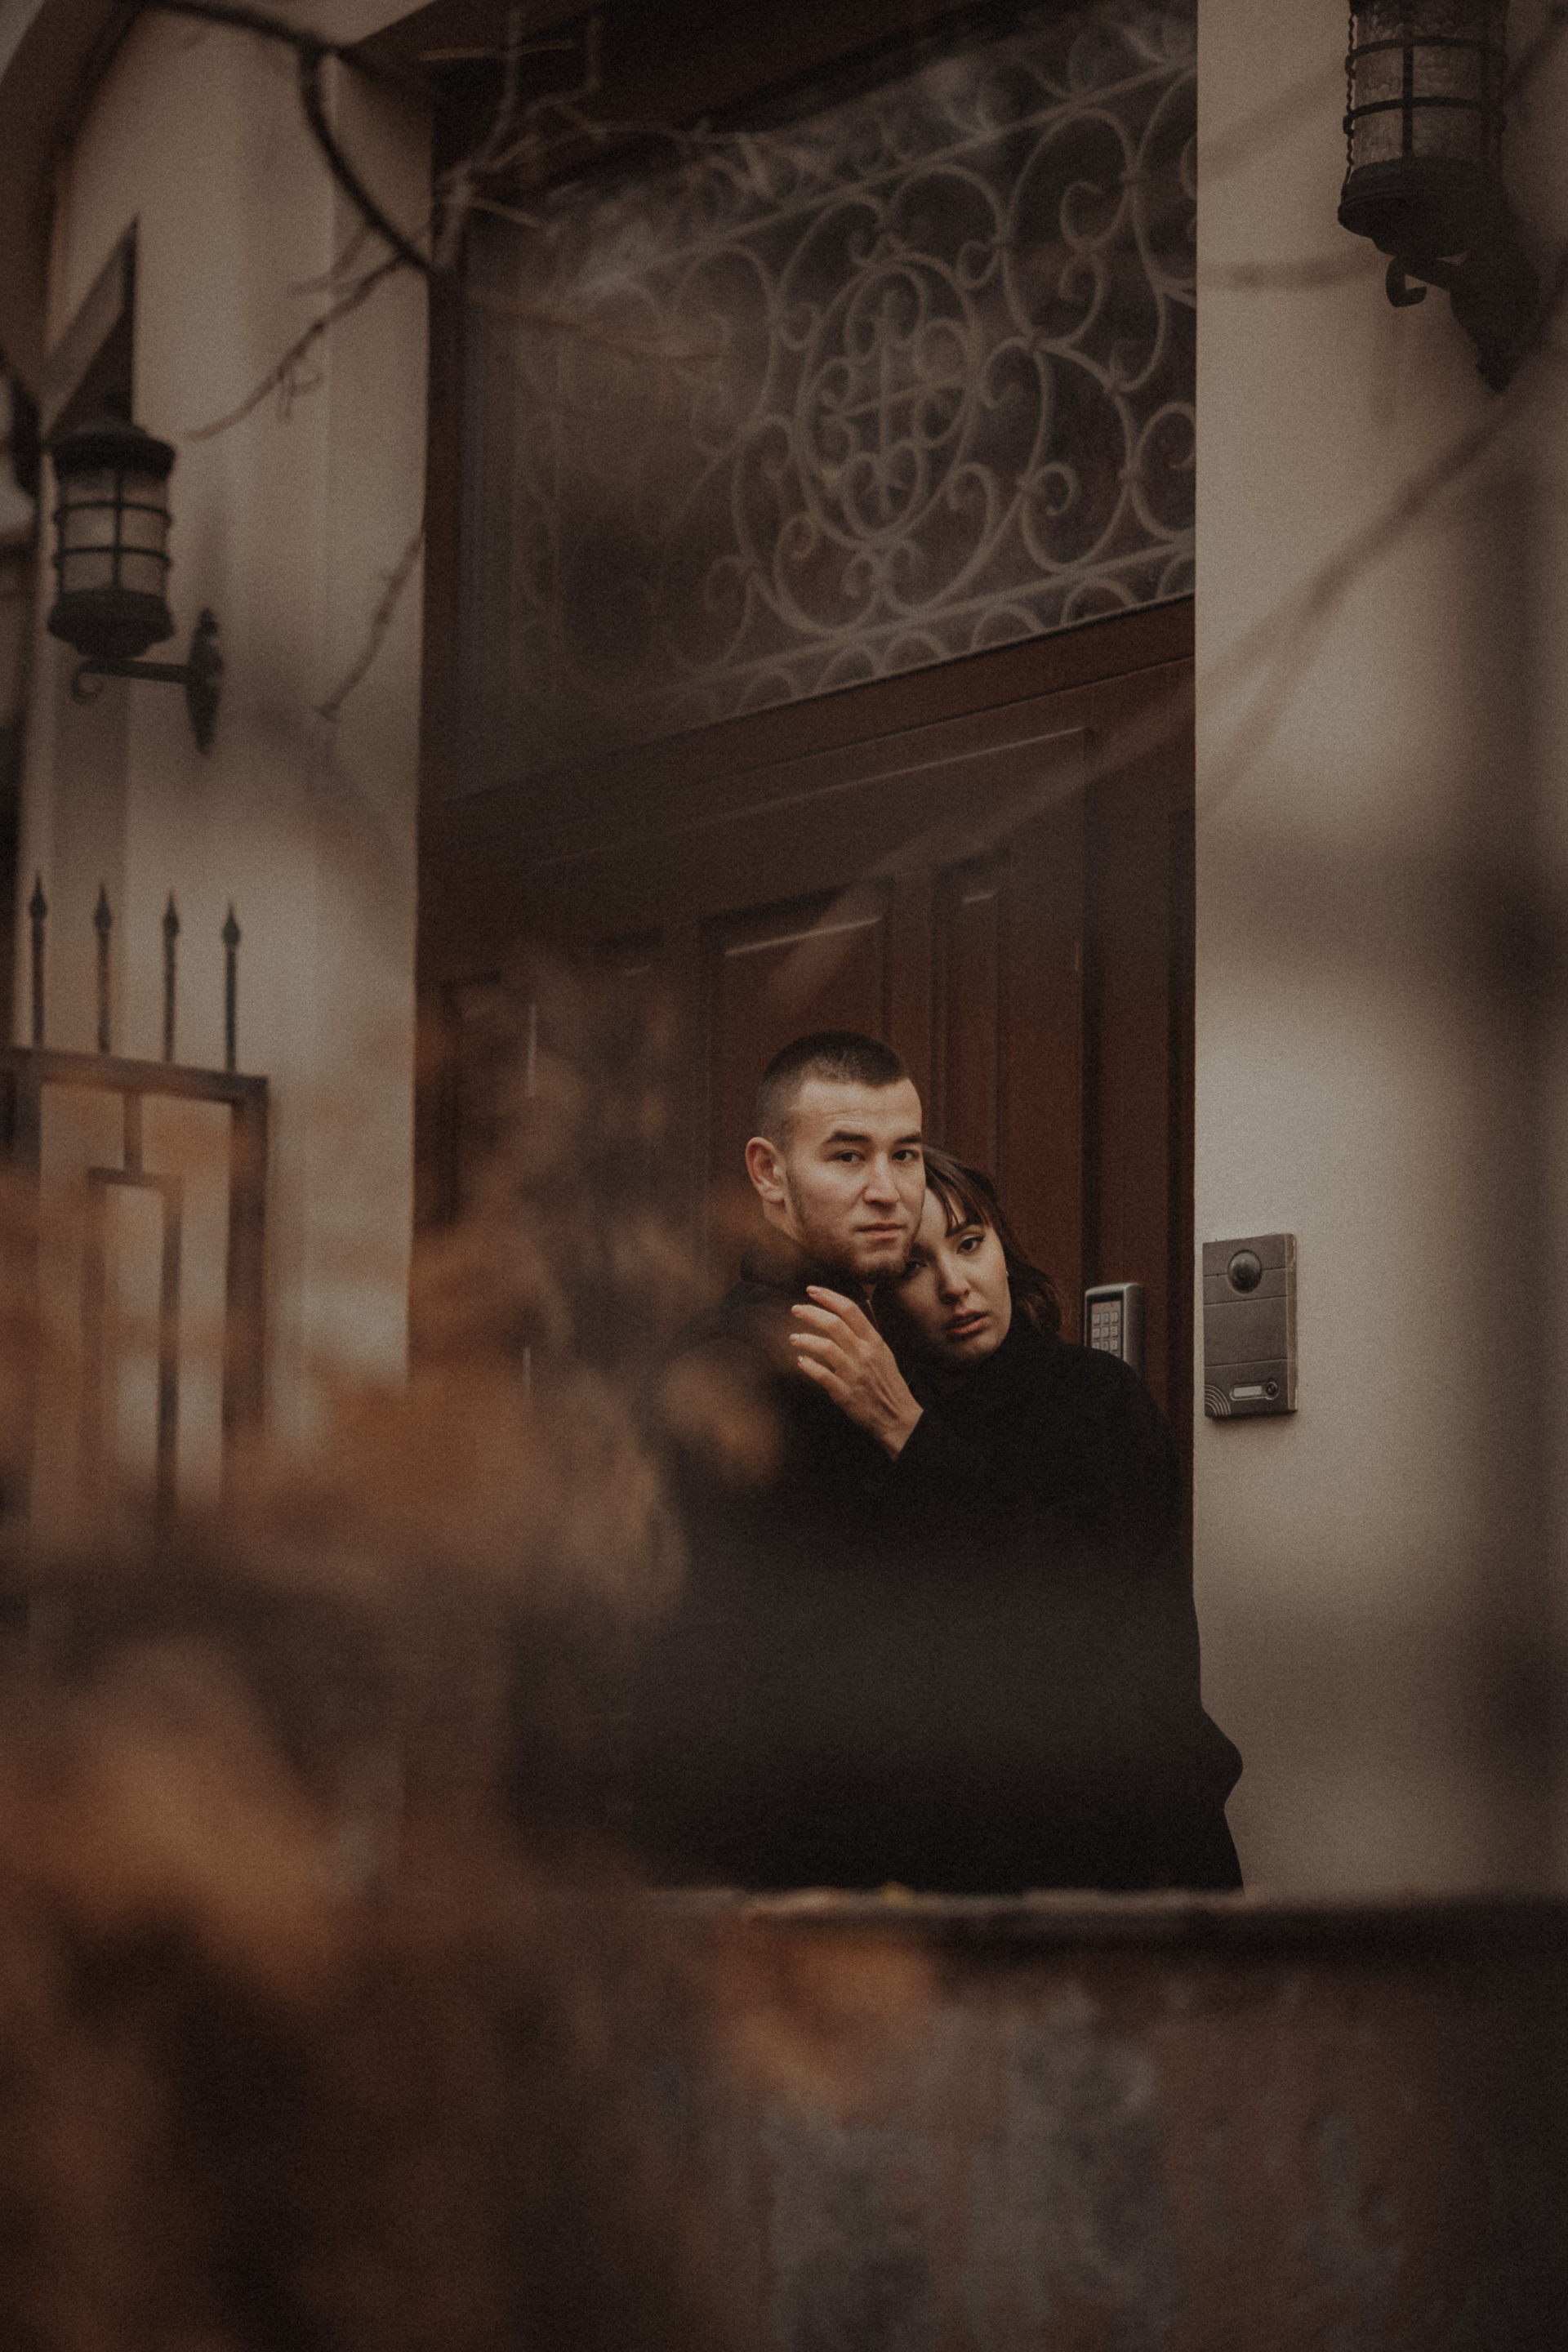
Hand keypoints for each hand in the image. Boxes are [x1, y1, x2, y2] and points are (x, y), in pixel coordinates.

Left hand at [789, 1286, 922, 1458]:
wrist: (899, 1418)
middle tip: (796, 1309)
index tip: (812, 1290)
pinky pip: (821, 1374)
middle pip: (834, 1324)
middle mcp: (864, 1354)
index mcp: (875, 1342)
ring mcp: (854, 1373)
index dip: (829, 1297)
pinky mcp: (844, 1393)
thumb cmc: (889, 1385)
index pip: (850, 1310)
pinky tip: (800, 1361)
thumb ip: (865, 1337)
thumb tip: (843, 1319)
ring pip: (825, 1346)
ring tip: (794, 1338)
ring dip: (805, 1339)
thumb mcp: (883, 1355)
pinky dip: (808, 1366)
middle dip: (811, 1313)